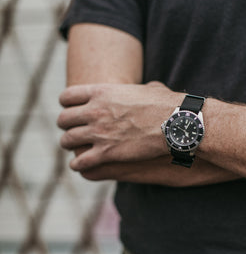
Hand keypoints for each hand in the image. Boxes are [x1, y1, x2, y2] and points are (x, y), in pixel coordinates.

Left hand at [57, 82, 184, 171]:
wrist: (174, 124)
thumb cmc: (165, 105)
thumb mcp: (148, 89)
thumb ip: (139, 89)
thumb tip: (151, 88)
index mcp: (101, 92)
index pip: (67, 96)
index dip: (65, 104)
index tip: (69, 110)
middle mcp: (94, 111)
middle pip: (63, 119)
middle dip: (65, 126)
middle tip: (70, 131)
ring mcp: (98, 133)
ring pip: (67, 141)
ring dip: (69, 145)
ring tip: (73, 149)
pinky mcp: (106, 153)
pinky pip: (81, 161)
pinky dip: (78, 165)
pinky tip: (80, 165)